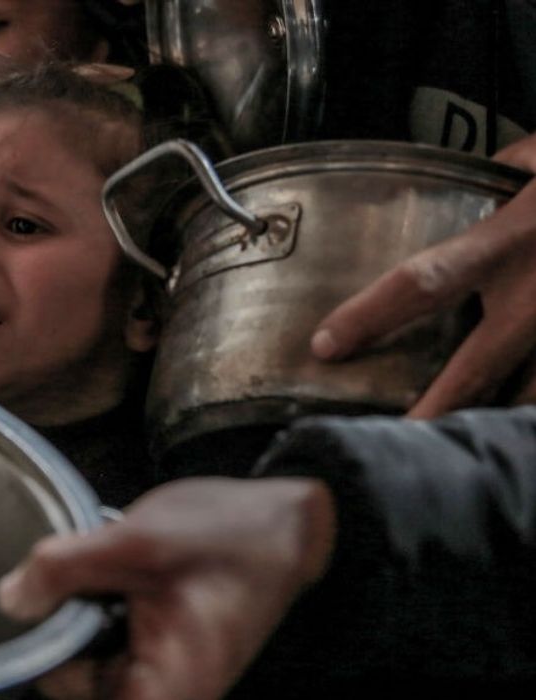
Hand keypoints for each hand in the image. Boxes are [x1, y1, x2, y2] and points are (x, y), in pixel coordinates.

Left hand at [0, 477, 335, 699]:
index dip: (51, 660)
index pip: (77, 698)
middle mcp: (168, 694)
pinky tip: (117, 577)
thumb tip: (11, 600)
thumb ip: (63, 569)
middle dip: (65, 629)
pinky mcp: (158, 654)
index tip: (49, 612)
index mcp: (169, 689)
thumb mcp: (135, 541)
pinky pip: (106, 644)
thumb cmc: (231, 536)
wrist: (285, 522)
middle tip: (87, 578)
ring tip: (111, 572)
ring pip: (87, 661)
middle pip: (77, 685)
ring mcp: (163, 677)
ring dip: (81, 616)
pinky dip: (99, 609)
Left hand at [311, 133, 535, 417]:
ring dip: (492, 422)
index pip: (424, 280)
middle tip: (392, 444)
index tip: (325, 345)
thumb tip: (476, 178)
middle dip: (433, 410)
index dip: (370, 315)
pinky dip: (534, 411)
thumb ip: (505, 175)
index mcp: (513, 238)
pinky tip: (515, 433)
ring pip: (530, 394)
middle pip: (475, 366)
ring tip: (455, 455)